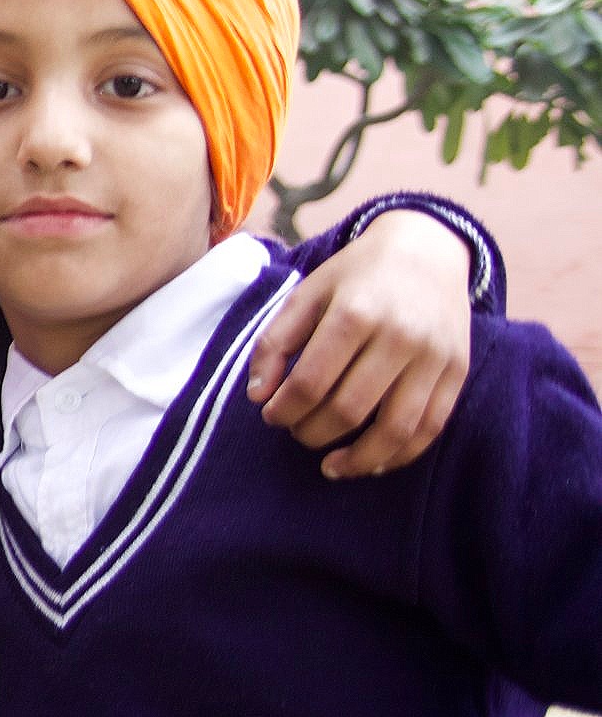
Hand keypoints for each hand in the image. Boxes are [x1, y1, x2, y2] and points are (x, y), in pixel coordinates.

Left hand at [245, 209, 471, 478]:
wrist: (427, 250)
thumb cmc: (356, 276)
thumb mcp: (307, 294)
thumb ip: (275, 342)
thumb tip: (258, 397)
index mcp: (355, 313)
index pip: (310, 381)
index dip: (284, 409)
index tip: (271, 416)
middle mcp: (400, 336)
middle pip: (349, 408)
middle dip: (313, 432)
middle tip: (297, 432)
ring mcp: (434, 357)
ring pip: (395, 429)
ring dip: (357, 459)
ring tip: (330, 466)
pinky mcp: (458, 371)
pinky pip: (430, 428)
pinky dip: (399, 454)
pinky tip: (371, 462)